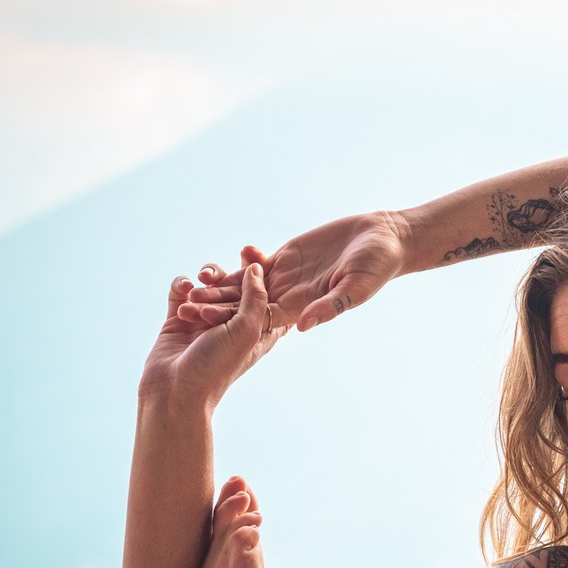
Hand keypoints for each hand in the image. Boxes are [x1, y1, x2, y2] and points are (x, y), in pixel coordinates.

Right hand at [140, 261, 285, 404]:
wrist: (176, 390)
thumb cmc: (218, 366)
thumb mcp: (247, 330)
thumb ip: (255, 297)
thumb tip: (257, 268)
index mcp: (259, 329)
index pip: (269, 295)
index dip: (267, 273)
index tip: (261, 254)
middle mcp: (233, 322)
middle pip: (239, 285)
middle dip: (238, 268)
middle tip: (243, 251)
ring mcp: (205, 319)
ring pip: (210, 284)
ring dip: (209, 277)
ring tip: (203, 281)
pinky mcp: (179, 318)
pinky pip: (182, 291)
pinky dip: (183, 284)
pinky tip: (184, 289)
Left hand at [180, 211, 408, 332]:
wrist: (384, 240)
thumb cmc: (377, 265)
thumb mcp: (356, 287)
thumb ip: (330, 306)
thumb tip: (302, 327)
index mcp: (305, 307)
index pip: (260, 318)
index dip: (230, 319)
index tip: (203, 320)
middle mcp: (293, 296)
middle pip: (246, 306)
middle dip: (216, 306)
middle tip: (183, 306)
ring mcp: (289, 278)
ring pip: (247, 286)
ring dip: (221, 287)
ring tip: (191, 284)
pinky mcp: (289, 258)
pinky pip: (258, 265)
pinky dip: (238, 265)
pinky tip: (216, 264)